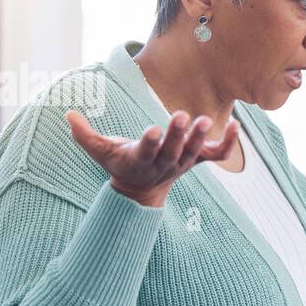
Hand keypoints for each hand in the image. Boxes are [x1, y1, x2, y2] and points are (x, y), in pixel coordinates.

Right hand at [65, 109, 239, 207]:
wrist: (141, 191)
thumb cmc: (120, 164)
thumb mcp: (100, 152)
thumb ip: (84, 134)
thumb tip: (68, 114)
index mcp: (141, 160)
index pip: (146, 151)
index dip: (149, 142)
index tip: (152, 130)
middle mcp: (164, 163)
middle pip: (173, 151)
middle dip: (178, 135)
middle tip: (182, 115)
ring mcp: (183, 163)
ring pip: (195, 153)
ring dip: (200, 137)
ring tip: (206, 119)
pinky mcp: (197, 160)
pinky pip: (217, 155)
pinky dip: (228, 143)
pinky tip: (237, 124)